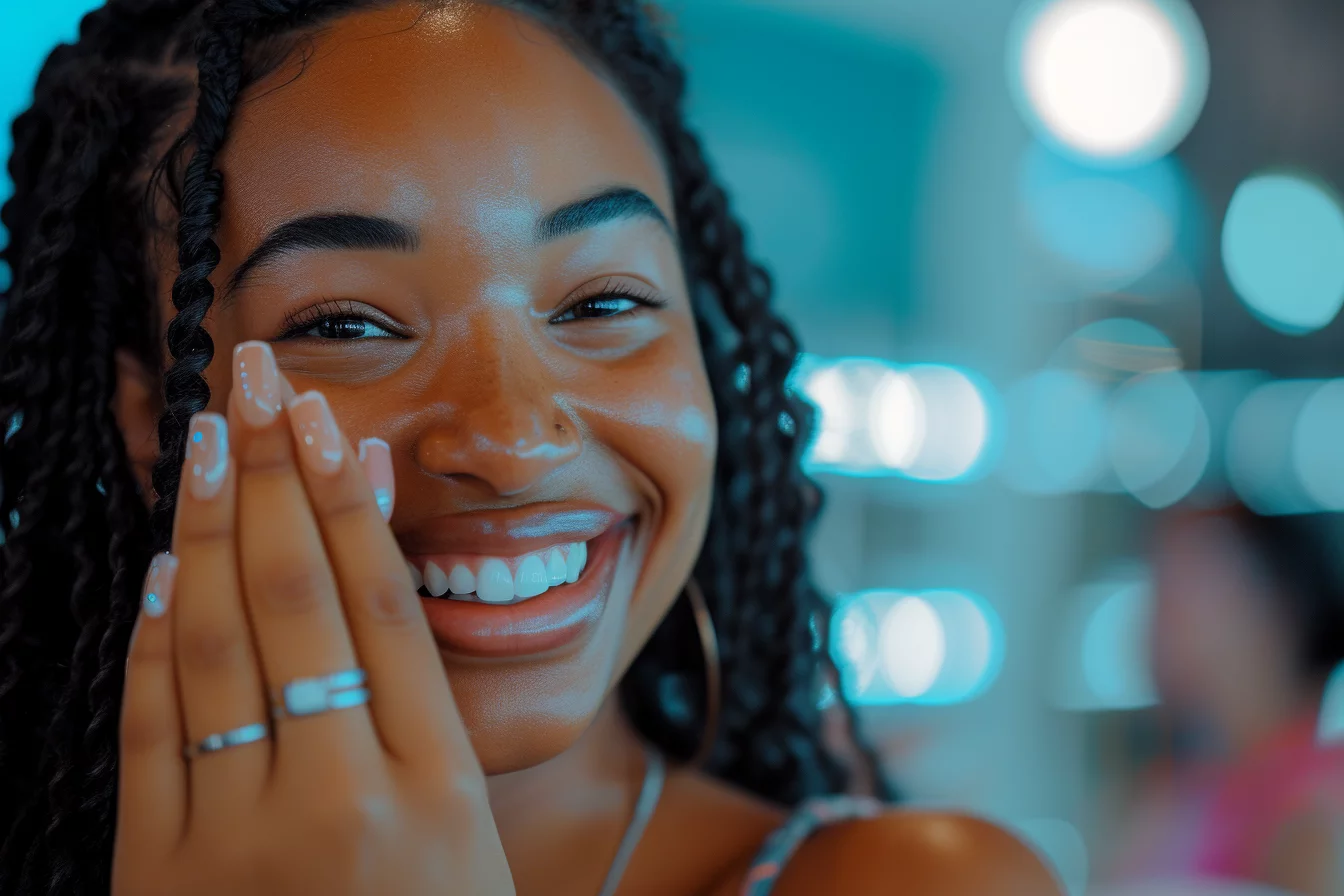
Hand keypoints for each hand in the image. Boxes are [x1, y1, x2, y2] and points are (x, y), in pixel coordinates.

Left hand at [113, 341, 513, 894]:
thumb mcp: (471, 841)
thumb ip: (430, 718)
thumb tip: (380, 578)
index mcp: (440, 791)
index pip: (386, 607)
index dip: (349, 500)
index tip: (326, 418)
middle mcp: (344, 802)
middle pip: (299, 598)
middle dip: (272, 471)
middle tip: (257, 377)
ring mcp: (244, 840)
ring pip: (218, 642)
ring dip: (208, 525)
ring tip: (210, 437)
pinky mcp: (163, 874)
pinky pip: (152, 730)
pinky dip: (153, 637)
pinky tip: (160, 566)